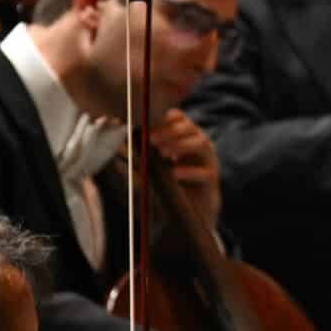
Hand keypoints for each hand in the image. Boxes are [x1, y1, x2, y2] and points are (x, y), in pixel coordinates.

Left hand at [151, 108, 221, 229]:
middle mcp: (199, 145)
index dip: (167, 119)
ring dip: (181, 145)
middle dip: (171, 131)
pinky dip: (189, 171)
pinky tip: (174, 173)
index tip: (149, 128)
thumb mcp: (152, 167)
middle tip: (152, 139)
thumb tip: (118, 148)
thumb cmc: (169, 186)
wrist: (191, 212)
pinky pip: (205, 172)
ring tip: (162, 154)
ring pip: (202, 143)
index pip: (180, 118)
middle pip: (191, 127)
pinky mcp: (211, 179)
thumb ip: (141, 157)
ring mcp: (208, 161)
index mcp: (184, 137)